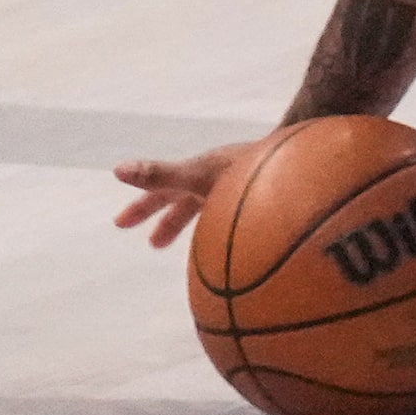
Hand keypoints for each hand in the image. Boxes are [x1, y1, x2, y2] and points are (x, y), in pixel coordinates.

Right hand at [111, 142, 256, 247]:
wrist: (297, 160)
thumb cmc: (246, 168)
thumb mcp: (197, 175)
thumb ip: (160, 175)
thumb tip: (118, 169)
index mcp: (198, 176)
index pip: (162, 192)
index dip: (141, 207)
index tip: (121, 225)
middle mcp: (217, 181)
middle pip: (185, 201)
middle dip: (166, 220)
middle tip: (152, 245)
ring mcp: (239, 189)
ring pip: (211, 209)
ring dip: (199, 228)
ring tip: (197, 254)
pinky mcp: (262, 201)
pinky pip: (236, 219)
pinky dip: (226, 231)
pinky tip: (236, 250)